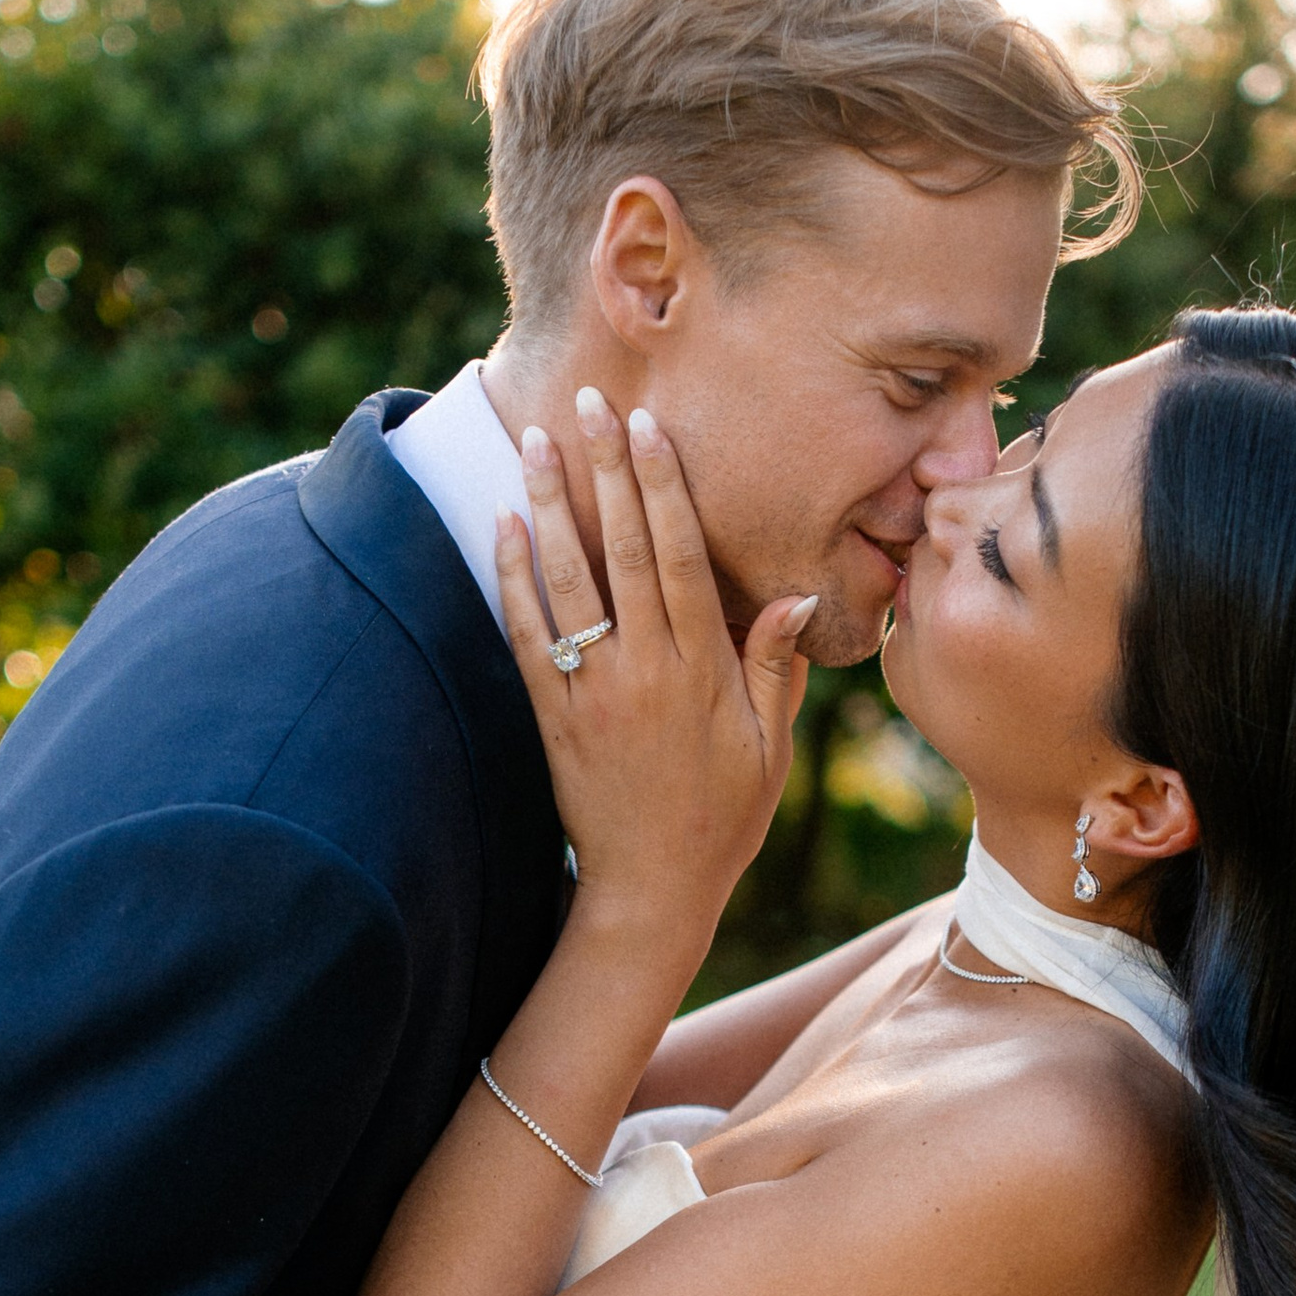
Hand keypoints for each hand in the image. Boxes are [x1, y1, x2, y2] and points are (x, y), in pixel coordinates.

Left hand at [496, 390, 812, 950]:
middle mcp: (645, 670)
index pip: (679, 556)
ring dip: (550, 504)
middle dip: (605, 470)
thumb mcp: (770, 748)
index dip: (663, 487)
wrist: (653, 892)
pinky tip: (504, 525)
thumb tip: (792, 595)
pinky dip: (512, 577)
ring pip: (568, 579)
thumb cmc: (723, 819)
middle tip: (589, 403)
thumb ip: (776, 667)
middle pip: (621, 548)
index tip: (648, 429)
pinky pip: (527, 634)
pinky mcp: (553, 715)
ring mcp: (593, 691)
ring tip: (535, 439)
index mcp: (702, 670)